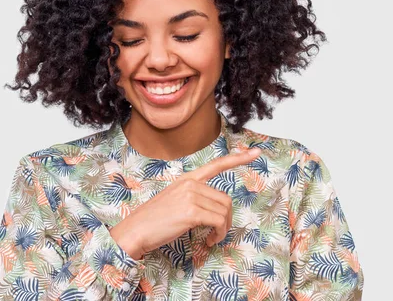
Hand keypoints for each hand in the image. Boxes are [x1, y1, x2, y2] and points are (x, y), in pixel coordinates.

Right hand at [110, 148, 261, 258]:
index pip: (216, 165)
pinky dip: (218, 234)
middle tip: (217, 233)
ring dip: (222, 229)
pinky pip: (218, 222)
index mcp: (187, 179)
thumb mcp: (173, 201)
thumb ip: (193, 198)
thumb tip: (213, 210)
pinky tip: (209, 240)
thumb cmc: (154, 220)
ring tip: (211, 238)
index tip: (256, 153)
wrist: (136, 230)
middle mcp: (190, 184)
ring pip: (224, 211)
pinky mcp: (191, 211)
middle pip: (225, 199)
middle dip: (226, 219)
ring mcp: (191, 196)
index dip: (238, 159)